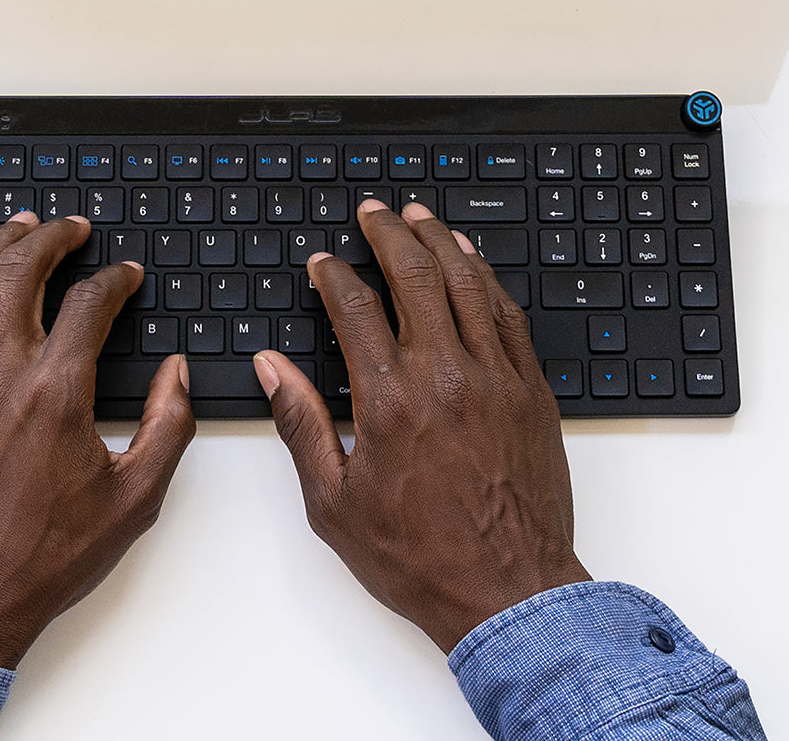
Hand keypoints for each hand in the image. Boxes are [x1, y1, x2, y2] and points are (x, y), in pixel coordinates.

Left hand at [0, 213, 194, 668]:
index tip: (127, 276)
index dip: (114, 280)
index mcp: (56, 395)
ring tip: (20, 227)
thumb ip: (168, 426)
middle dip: (52, 239)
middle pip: (21, 275)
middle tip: (72, 227)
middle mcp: (0, 377)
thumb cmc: (44, 553)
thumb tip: (176, 374)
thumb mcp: (134, 498)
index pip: (88, 305)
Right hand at [254, 200, 589, 652]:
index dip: (334, 276)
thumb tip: (273, 369)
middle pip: (414, 276)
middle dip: (387, 234)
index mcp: (390, 400)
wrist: (509, 593)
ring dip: (439, 242)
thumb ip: (300, 424)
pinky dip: (486, 279)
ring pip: (466, 283)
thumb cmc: (420, 556)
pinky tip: (472, 262)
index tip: (323, 264)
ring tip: (419, 217)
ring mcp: (495, 378)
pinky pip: (508, 315)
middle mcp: (445, 375)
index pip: (355, 308)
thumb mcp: (334, 502)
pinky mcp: (531, 390)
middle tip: (372, 212)